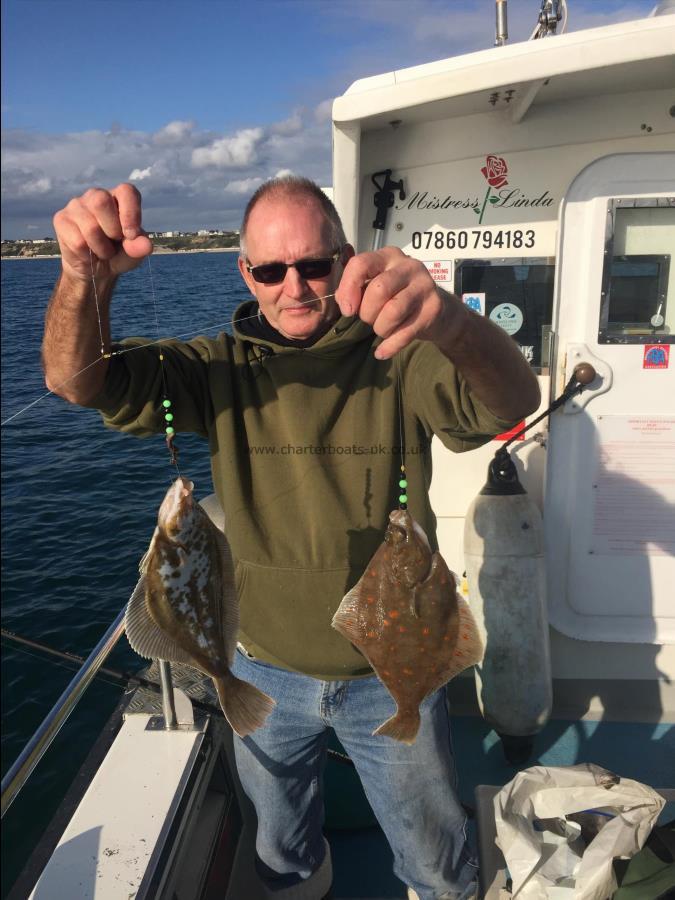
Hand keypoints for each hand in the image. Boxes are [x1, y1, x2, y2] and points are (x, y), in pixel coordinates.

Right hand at [53, 183, 152, 282]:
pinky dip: (88, 255)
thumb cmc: (117, 255)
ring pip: (90, 227)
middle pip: (101, 201)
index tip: (131, 235)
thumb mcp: (133, 254)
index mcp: (118, 198)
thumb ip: (139, 247)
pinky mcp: (61, 219)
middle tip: (114, 241)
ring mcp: (76, 206)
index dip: (131, 212)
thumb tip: (146, 245)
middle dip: (112, 229)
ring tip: (102, 251)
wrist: (94, 270)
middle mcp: (96, 195)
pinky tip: (87, 253)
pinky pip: (78, 241)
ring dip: (102, 248)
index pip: (126, 191)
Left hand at [335, 247, 467, 359]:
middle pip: (379, 289)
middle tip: (369, 320)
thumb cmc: (397, 296)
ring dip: (381, 328)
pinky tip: (382, 351)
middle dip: (367, 313)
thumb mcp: (375, 285)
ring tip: (382, 330)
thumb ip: (356, 289)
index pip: (361, 264)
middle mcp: (409, 266)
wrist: (437, 309)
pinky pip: (406, 333)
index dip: (349, 288)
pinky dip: (390, 346)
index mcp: (388, 256)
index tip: (348, 310)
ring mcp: (425, 285)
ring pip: (393, 311)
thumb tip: (345, 304)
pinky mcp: (434, 308)